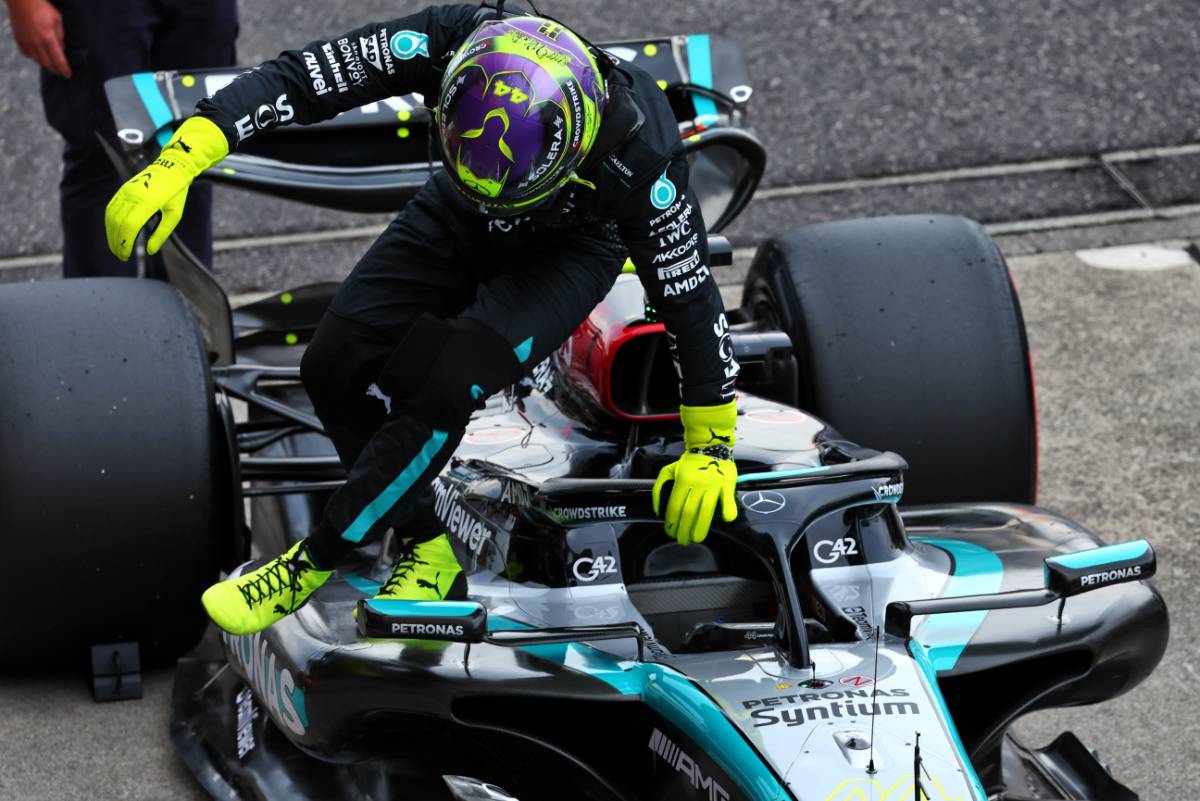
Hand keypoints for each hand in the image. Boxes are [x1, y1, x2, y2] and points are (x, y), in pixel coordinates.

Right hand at [7, 0, 70, 77]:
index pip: (58, 60)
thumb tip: (61, 48)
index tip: (68, 75)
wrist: (22, 1)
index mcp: (49, 39)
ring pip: (37, 60)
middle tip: (60, 72)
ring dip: (45, 64)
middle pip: (47, 64)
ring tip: (50, 65)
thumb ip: (60, 36)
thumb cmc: (41, 8)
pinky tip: (37, 56)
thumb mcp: (57, 20)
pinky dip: (33, 57)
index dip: (64, 70)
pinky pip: (26, 54)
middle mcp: (37, 43)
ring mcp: (26, 42)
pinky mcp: (19, 40)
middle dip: (55, 70)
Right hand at [104, 116, 228, 259]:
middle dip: (117, 242)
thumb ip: (162, 233)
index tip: (127, 255)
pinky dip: (109, 223)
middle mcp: (132, 195)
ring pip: (111, 217)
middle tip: (121, 256)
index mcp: (147, 202)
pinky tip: (113, 233)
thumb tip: (150, 250)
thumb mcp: (174, 215)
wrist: (170, 168)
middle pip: (118, 223)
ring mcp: (125, 191)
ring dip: (111, 234)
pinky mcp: (122, 190)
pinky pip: (110, 208)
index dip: (126, 243)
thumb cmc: (175, 193)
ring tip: (116, 248)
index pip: (130, 226)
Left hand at [653, 451, 737, 544]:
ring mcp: (714, 484)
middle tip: (681, 540)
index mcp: (683, 480)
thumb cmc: (688, 462)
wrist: (709, 446)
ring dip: (700, 527)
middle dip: (683, 529)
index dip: (671, 522)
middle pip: (689, 512)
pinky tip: (723, 521)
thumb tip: (657, 510)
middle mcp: (698, 483)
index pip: (675, 506)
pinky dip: (727, 512)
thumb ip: (658, 488)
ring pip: (706, 511)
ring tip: (696, 538)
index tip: (670, 531)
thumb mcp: (668, 470)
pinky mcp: (727, 484)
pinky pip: (728, 501)